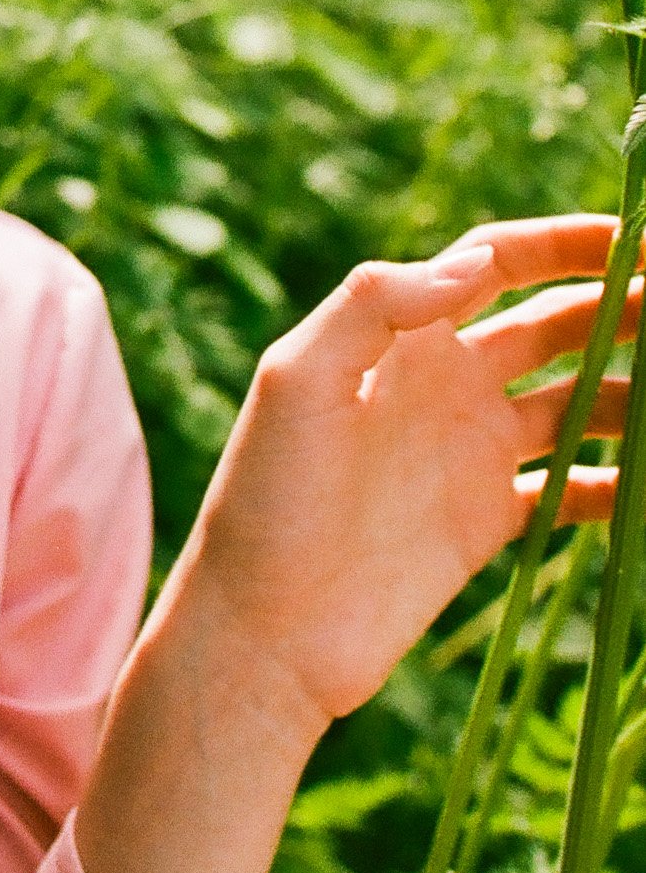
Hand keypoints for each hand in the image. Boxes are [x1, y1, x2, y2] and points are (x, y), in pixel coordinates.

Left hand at [184, 215, 636, 731]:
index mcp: (400, 338)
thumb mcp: (297, 381)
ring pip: (581, 402)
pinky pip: (579, 488)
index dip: (563, 244)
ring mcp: (472, 453)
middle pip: (555, 325)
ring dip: (636, 389)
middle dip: (622, 307)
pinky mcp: (490, 522)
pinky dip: (624, 479)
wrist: (263, 632)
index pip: (496, 263)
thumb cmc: (266, 499)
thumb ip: (374, 306)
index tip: (637, 241)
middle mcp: (444, 383)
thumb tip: (474, 262)